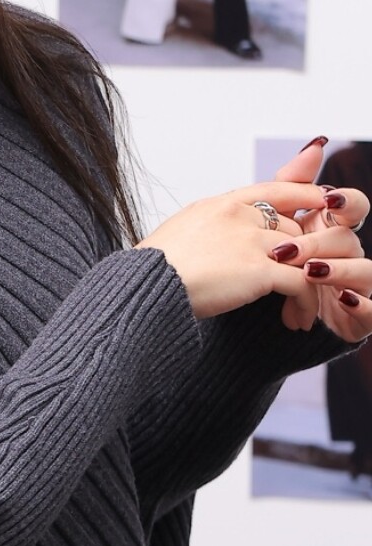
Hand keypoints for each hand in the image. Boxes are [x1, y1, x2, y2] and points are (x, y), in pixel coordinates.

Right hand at [133, 179, 348, 320]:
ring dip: (307, 281)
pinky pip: (299, 282)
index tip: (319, 203)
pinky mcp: (258, 270)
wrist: (141, 290)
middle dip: (302, 255)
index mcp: (219, 205)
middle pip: (292, 227)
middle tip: (302, 280)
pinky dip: (304, 302)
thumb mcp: (175, 239)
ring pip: (303, 254)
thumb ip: (202, 233)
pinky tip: (298, 319)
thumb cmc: (145, 275)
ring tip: (302, 307)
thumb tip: (205, 248)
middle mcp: (239, 215)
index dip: (303, 194)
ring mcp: (250, 240)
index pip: (273, 189)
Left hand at [270, 137, 371, 341]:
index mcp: (332, 233)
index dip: (345, 202)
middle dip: (321, 242)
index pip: (352, 208)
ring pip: (364, 271)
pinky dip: (360, 304)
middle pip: (349, 239)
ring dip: (338, 270)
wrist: (255, 331)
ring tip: (310, 273)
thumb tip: (316, 144)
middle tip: (288, 252)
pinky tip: (343, 300)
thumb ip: (293, 190)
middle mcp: (348, 257)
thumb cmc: (272, 276)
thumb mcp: (277, 233)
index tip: (326, 200)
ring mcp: (357, 287)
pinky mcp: (358, 319)